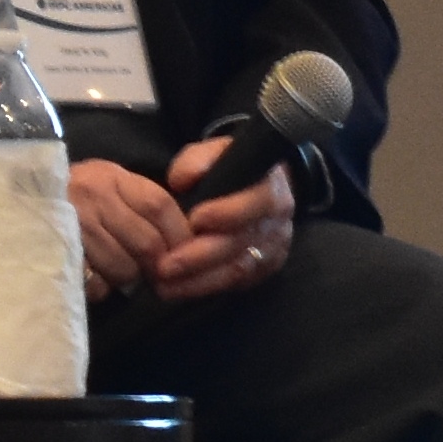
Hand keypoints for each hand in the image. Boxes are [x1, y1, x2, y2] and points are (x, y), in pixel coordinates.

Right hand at [63, 158, 188, 300]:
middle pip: (147, 242)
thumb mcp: (106, 182)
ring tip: (119, 272)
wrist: (14, 196)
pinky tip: (95, 277)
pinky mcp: (59, 254)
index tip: (185, 254)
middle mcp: (94, 198)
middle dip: (158, 266)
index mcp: (111, 178)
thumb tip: (180, 237)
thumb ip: (139, 202)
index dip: (179, 235)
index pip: (159, 206)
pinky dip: (101, 288)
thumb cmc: (71, 192)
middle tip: (158, 276)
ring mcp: (74, 227)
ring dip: (128, 278)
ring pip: (124, 267)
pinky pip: (95, 283)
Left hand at [152, 136, 298, 302]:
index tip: (194, 219)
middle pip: (240, 244)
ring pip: (238, 271)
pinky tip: (180, 290)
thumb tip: (180, 180)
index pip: (255, 204)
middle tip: (166, 266)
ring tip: (165, 286)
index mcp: (271, 190)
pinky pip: (236, 285)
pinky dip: (207, 289)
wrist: (263, 187)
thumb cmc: (233, 168)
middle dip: (201, 258)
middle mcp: (277, 224)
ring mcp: (273, 250)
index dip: (226, 213)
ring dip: (199, 281)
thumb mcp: (217, 152)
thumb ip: (198, 160)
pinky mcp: (264, 270)